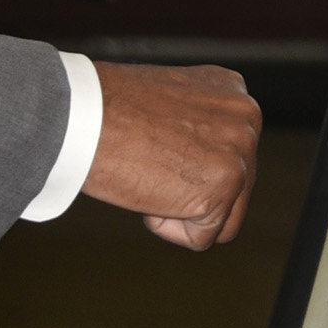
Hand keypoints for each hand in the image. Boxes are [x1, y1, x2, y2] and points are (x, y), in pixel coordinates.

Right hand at [82, 62, 261, 248]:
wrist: (80, 115)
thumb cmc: (104, 112)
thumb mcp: (167, 105)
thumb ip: (196, 125)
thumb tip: (200, 156)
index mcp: (231, 90)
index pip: (230, 156)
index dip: (185, 169)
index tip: (154, 151)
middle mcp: (247, 117)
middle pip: (234, 191)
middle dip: (189, 193)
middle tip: (148, 164)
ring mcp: (241, 150)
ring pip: (222, 220)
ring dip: (180, 211)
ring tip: (148, 175)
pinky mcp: (226, 184)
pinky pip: (201, 238)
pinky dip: (167, 227)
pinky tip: (147, 190)